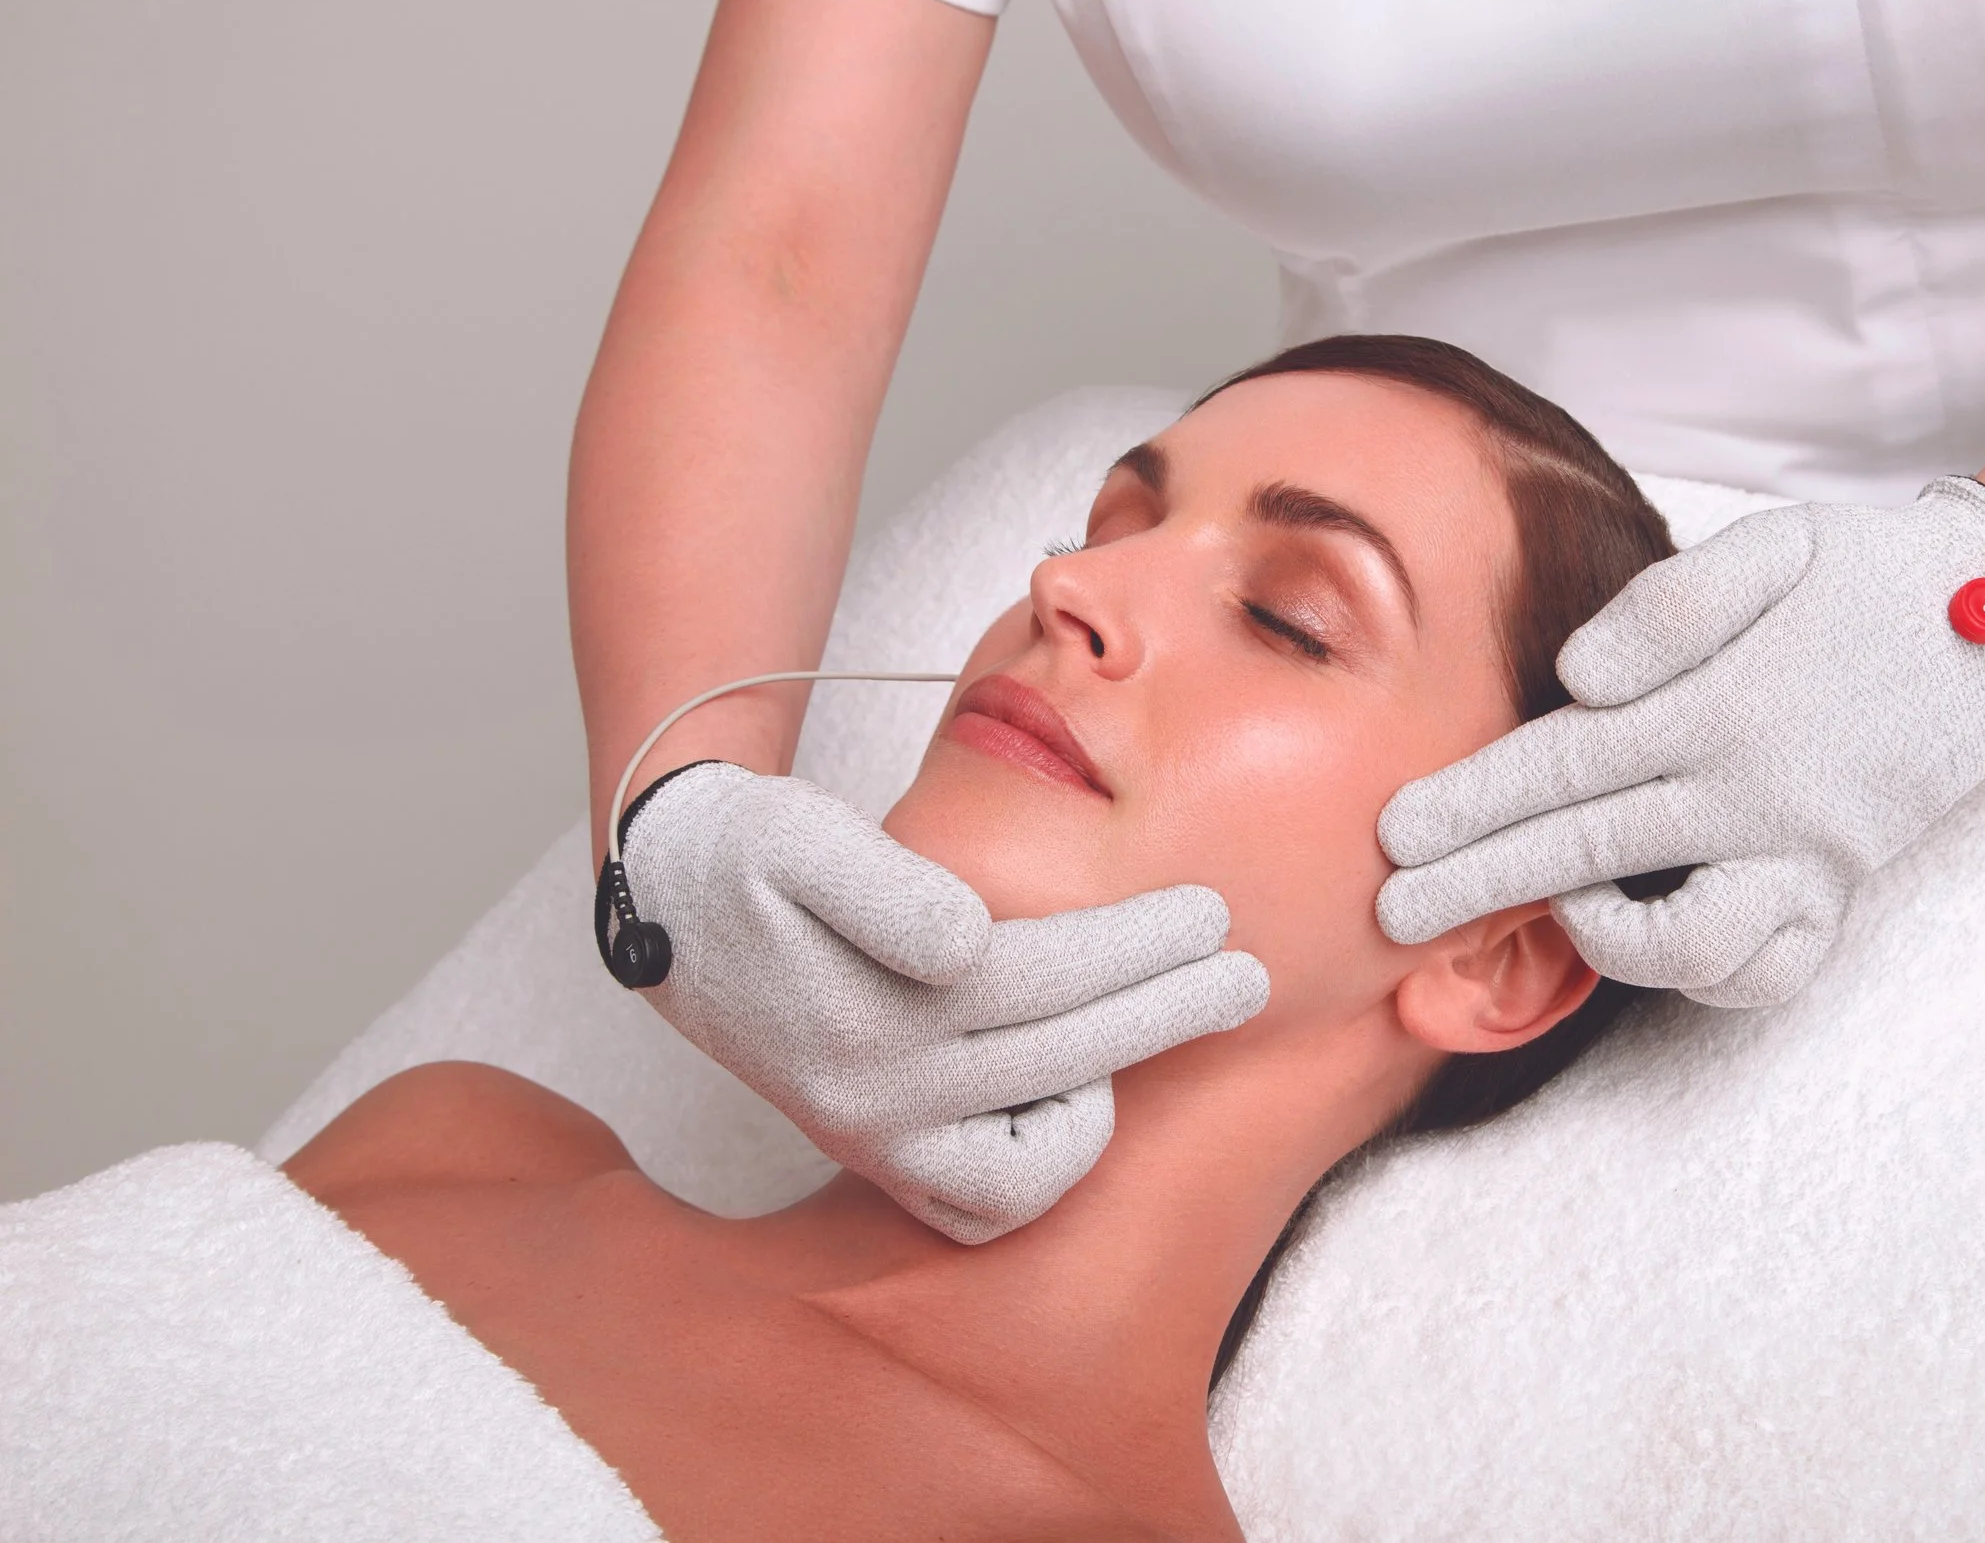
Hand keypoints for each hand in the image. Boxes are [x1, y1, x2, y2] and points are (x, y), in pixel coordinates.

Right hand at [616, 762, 1268, 1240]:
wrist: (678, 906)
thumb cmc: (755, 857)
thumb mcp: (798, 838)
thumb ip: (883, 887)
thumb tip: (965, 944)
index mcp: (856, 1016)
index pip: (1032, 980)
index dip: (1133, 946)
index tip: (1209, 909)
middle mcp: (867, 1099)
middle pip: (1060, 1054)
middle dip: (1169, 1004)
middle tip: (1250, 968)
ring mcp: (874, 1143)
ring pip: (1039, 1149)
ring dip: (1123, 1080)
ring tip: (1184, 1005)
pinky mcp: (881, 1161)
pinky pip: (988, 1201)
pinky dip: (1050, 1158)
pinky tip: (1082, 1084)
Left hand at [1374, 478, 1984, 1006]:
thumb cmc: (1865, 578)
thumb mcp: (1772, 545)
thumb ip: (1669, 606)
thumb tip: (1579, 677)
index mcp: (1722, 702)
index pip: (1566, 760)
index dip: (1472, 800)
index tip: (1394, 831)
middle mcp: (1757, 790)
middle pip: (1587, 849)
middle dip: (1477, 885)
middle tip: (1390, 916)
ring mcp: (1803, 851)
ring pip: (1684, 939)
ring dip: (1599, 938)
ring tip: (1551, 909)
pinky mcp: (1837, 888)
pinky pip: (1764, 968)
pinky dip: (1703, 974)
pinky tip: (1650, 937)